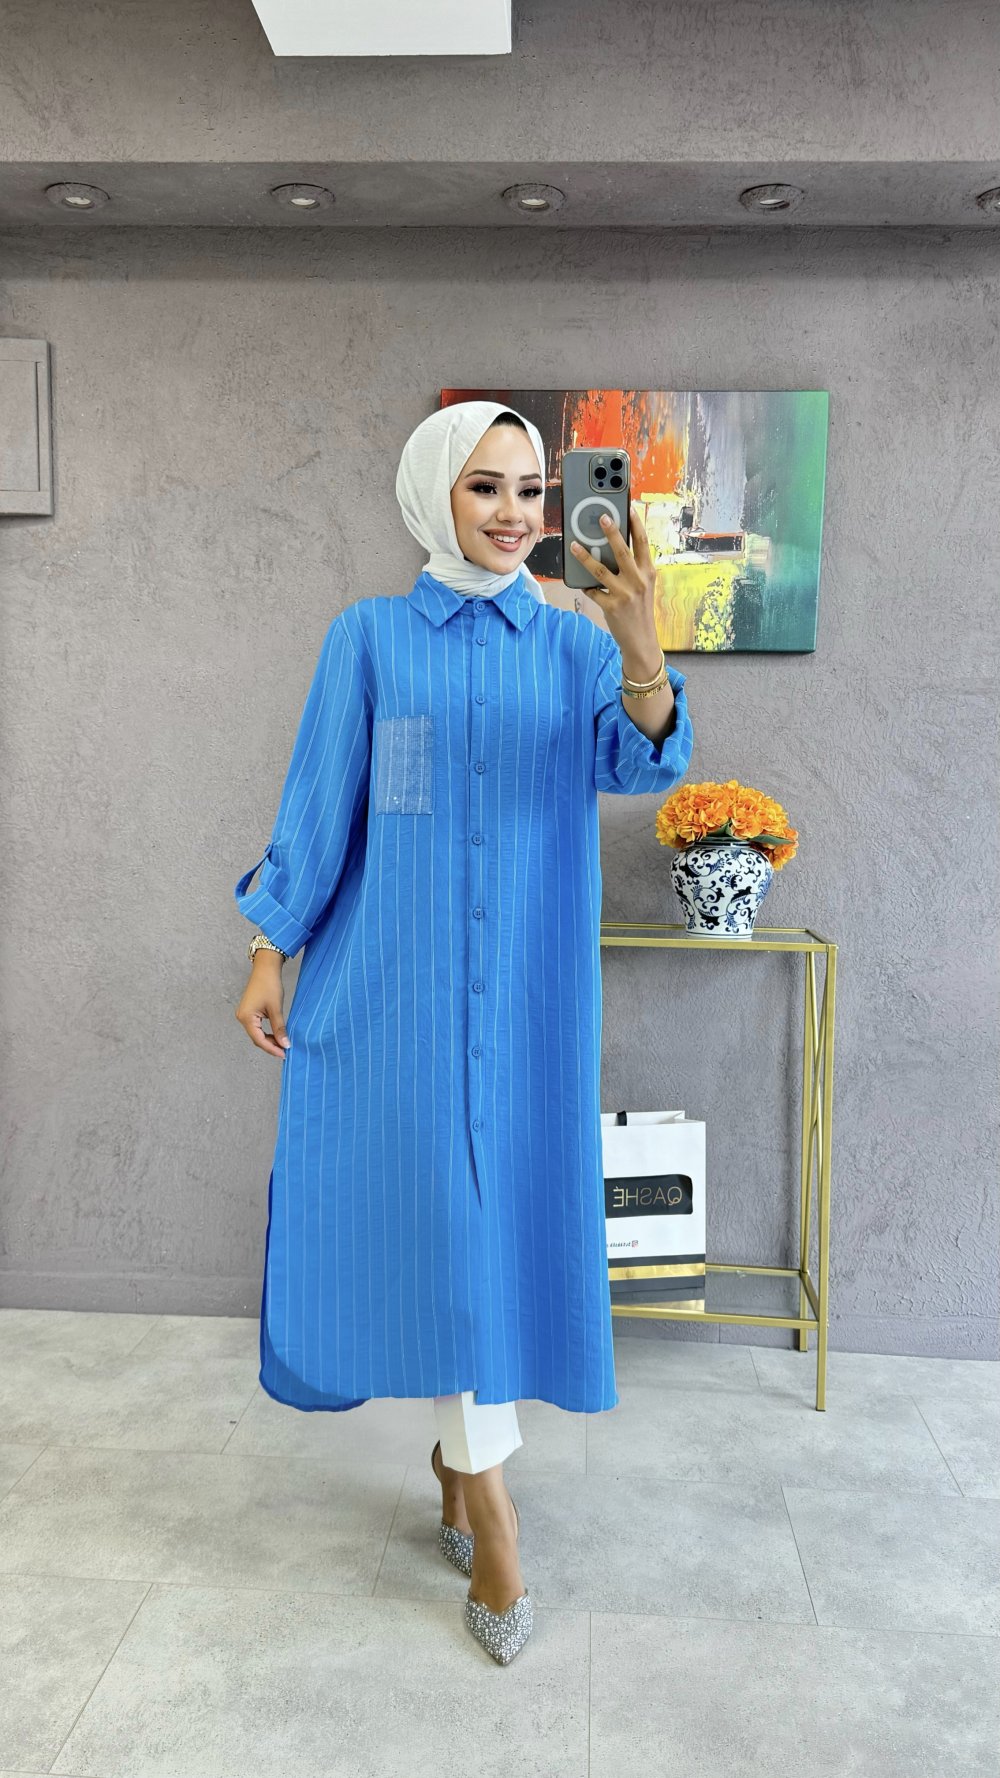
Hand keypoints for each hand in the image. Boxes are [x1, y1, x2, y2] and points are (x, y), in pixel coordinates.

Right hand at [235, 965, 290, 1058]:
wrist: (265, 968)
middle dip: (271, 1045)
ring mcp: (244, 1015)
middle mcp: (242, 1018)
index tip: (284, 1054)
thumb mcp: (276, 1009)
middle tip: (285, 1050)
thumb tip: (285, 1044)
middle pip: (257, 1038)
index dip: (272, 1049)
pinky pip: (257, 1027)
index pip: (259, 1040)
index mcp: (246, 1018)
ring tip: (282, 1044)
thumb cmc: (269, 985)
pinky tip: (276, 1034)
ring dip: (269, 1039)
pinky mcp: (249, 1011)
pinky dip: (266, 1032)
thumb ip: (280, 1028)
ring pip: (257, 1033)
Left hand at [569, 502, 659, 663]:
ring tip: (574, 545)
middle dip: (612, 531)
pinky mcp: (612, 607)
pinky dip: (586, 586)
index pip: (643, 543)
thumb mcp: (644, 586)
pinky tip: (580, 582)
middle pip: (623, 550)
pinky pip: (593, 591)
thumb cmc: (640, 609)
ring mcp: (625, 594)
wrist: (641, 640)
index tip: (629, 507)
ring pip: (601, 570)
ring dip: (585, 556)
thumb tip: (614, 547)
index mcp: (648, 572)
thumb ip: (634, 568)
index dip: (637, 523)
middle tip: (602, 516)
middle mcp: (638, 581)